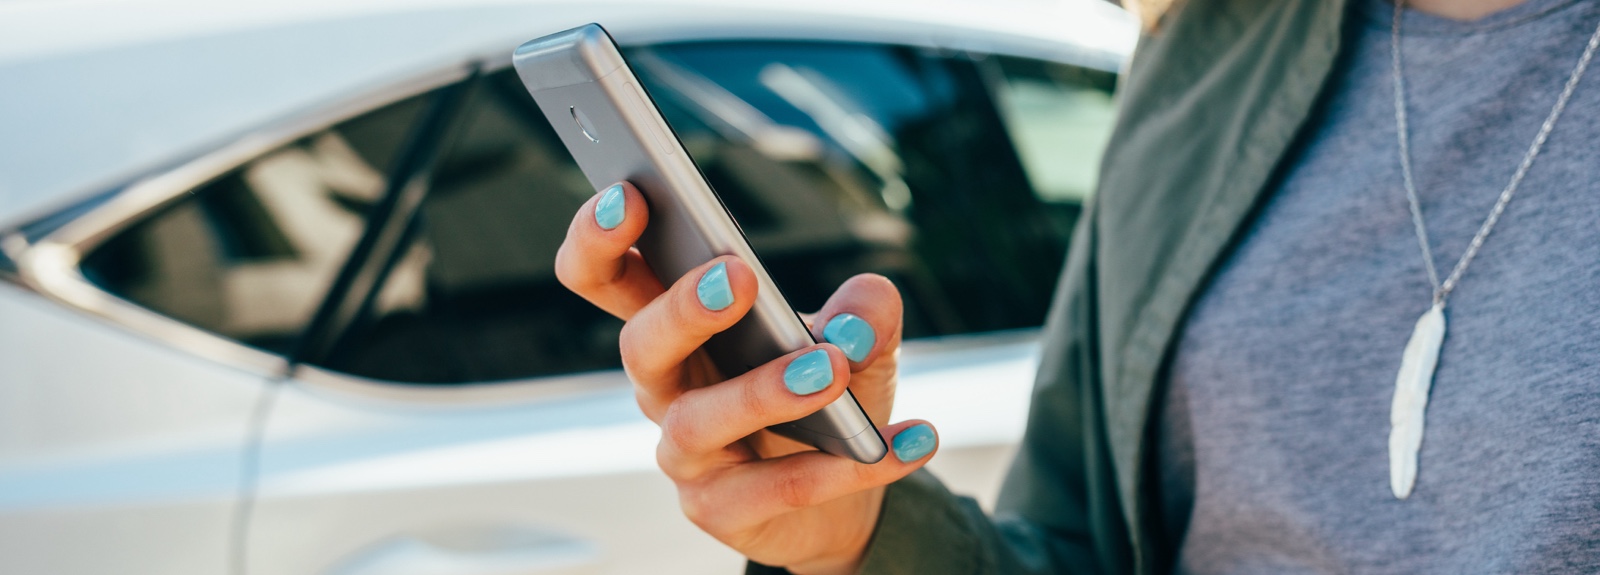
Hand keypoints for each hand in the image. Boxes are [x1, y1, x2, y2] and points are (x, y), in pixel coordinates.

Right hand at [556, 182, 939, 573]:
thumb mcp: (857, 339)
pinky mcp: (720, 510)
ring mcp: (685, 454)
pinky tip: (906, 441)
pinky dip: (845, 466)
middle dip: (681, 308)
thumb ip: (865, 311)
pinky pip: (775, 488)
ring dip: (764, 390)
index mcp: (676, 325)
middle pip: (638, 344)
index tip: (632, 194)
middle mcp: (665, 386)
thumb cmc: (827, 393)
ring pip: (699, 420)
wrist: (845, 493)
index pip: (607, 276)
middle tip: (735, 276)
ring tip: (832, 367)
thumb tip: (864, 311)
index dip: (601, 238)